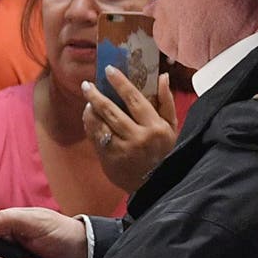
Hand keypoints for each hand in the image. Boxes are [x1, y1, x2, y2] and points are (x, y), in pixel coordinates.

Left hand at [82, 67, 177, 192]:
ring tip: (87, 100)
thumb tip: (162, 76)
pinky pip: (95, 137)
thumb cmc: (165, 153)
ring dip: (90, 109)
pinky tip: (88, 116)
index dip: (120, 83)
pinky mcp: (110, 160)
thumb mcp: (171, 128)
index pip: (135, 99)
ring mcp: (122, 150)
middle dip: (96, 95)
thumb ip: (166, 102)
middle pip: (111, 111)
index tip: (108, 70)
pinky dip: (89, 124)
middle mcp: (138, 138)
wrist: (156, 186)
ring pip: (100, 124)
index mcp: (155, 128)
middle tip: (86, 84)